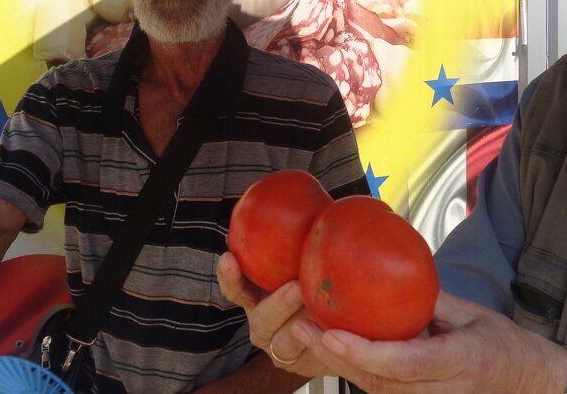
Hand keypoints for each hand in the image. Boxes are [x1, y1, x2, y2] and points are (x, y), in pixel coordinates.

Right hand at [216, 252, 332, 378]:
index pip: (236, 287)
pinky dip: (322, 348)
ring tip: (320, 314)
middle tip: (295, 287)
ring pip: (286, 344)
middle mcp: (262, 325)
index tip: (230, 257)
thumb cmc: (314, 282)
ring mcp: (282, 349)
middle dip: (276, 305)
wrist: (332, 325)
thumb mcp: (306, 262)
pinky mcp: (305, 365)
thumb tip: (326, 201)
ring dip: (302, 328)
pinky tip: (336, 337)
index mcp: (255, 298)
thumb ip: (306, 241)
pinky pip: (312, 359)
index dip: (230, 275)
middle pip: (260, 320)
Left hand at [288, 290, 566, 392]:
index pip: (406, 363)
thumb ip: (433, 299)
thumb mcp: (474, 313)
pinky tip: (330, 347)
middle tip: (303, 326)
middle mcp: (441, 389)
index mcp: (461, 360)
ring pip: (373, 389)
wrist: (526, 384)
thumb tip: (394, 271)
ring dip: (336, 363)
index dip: (366, 352)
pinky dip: (353, 369)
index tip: (334, 334)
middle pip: (378, 381)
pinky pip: (379, 390)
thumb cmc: (504, 345)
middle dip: (335, 357)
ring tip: (305, 331)